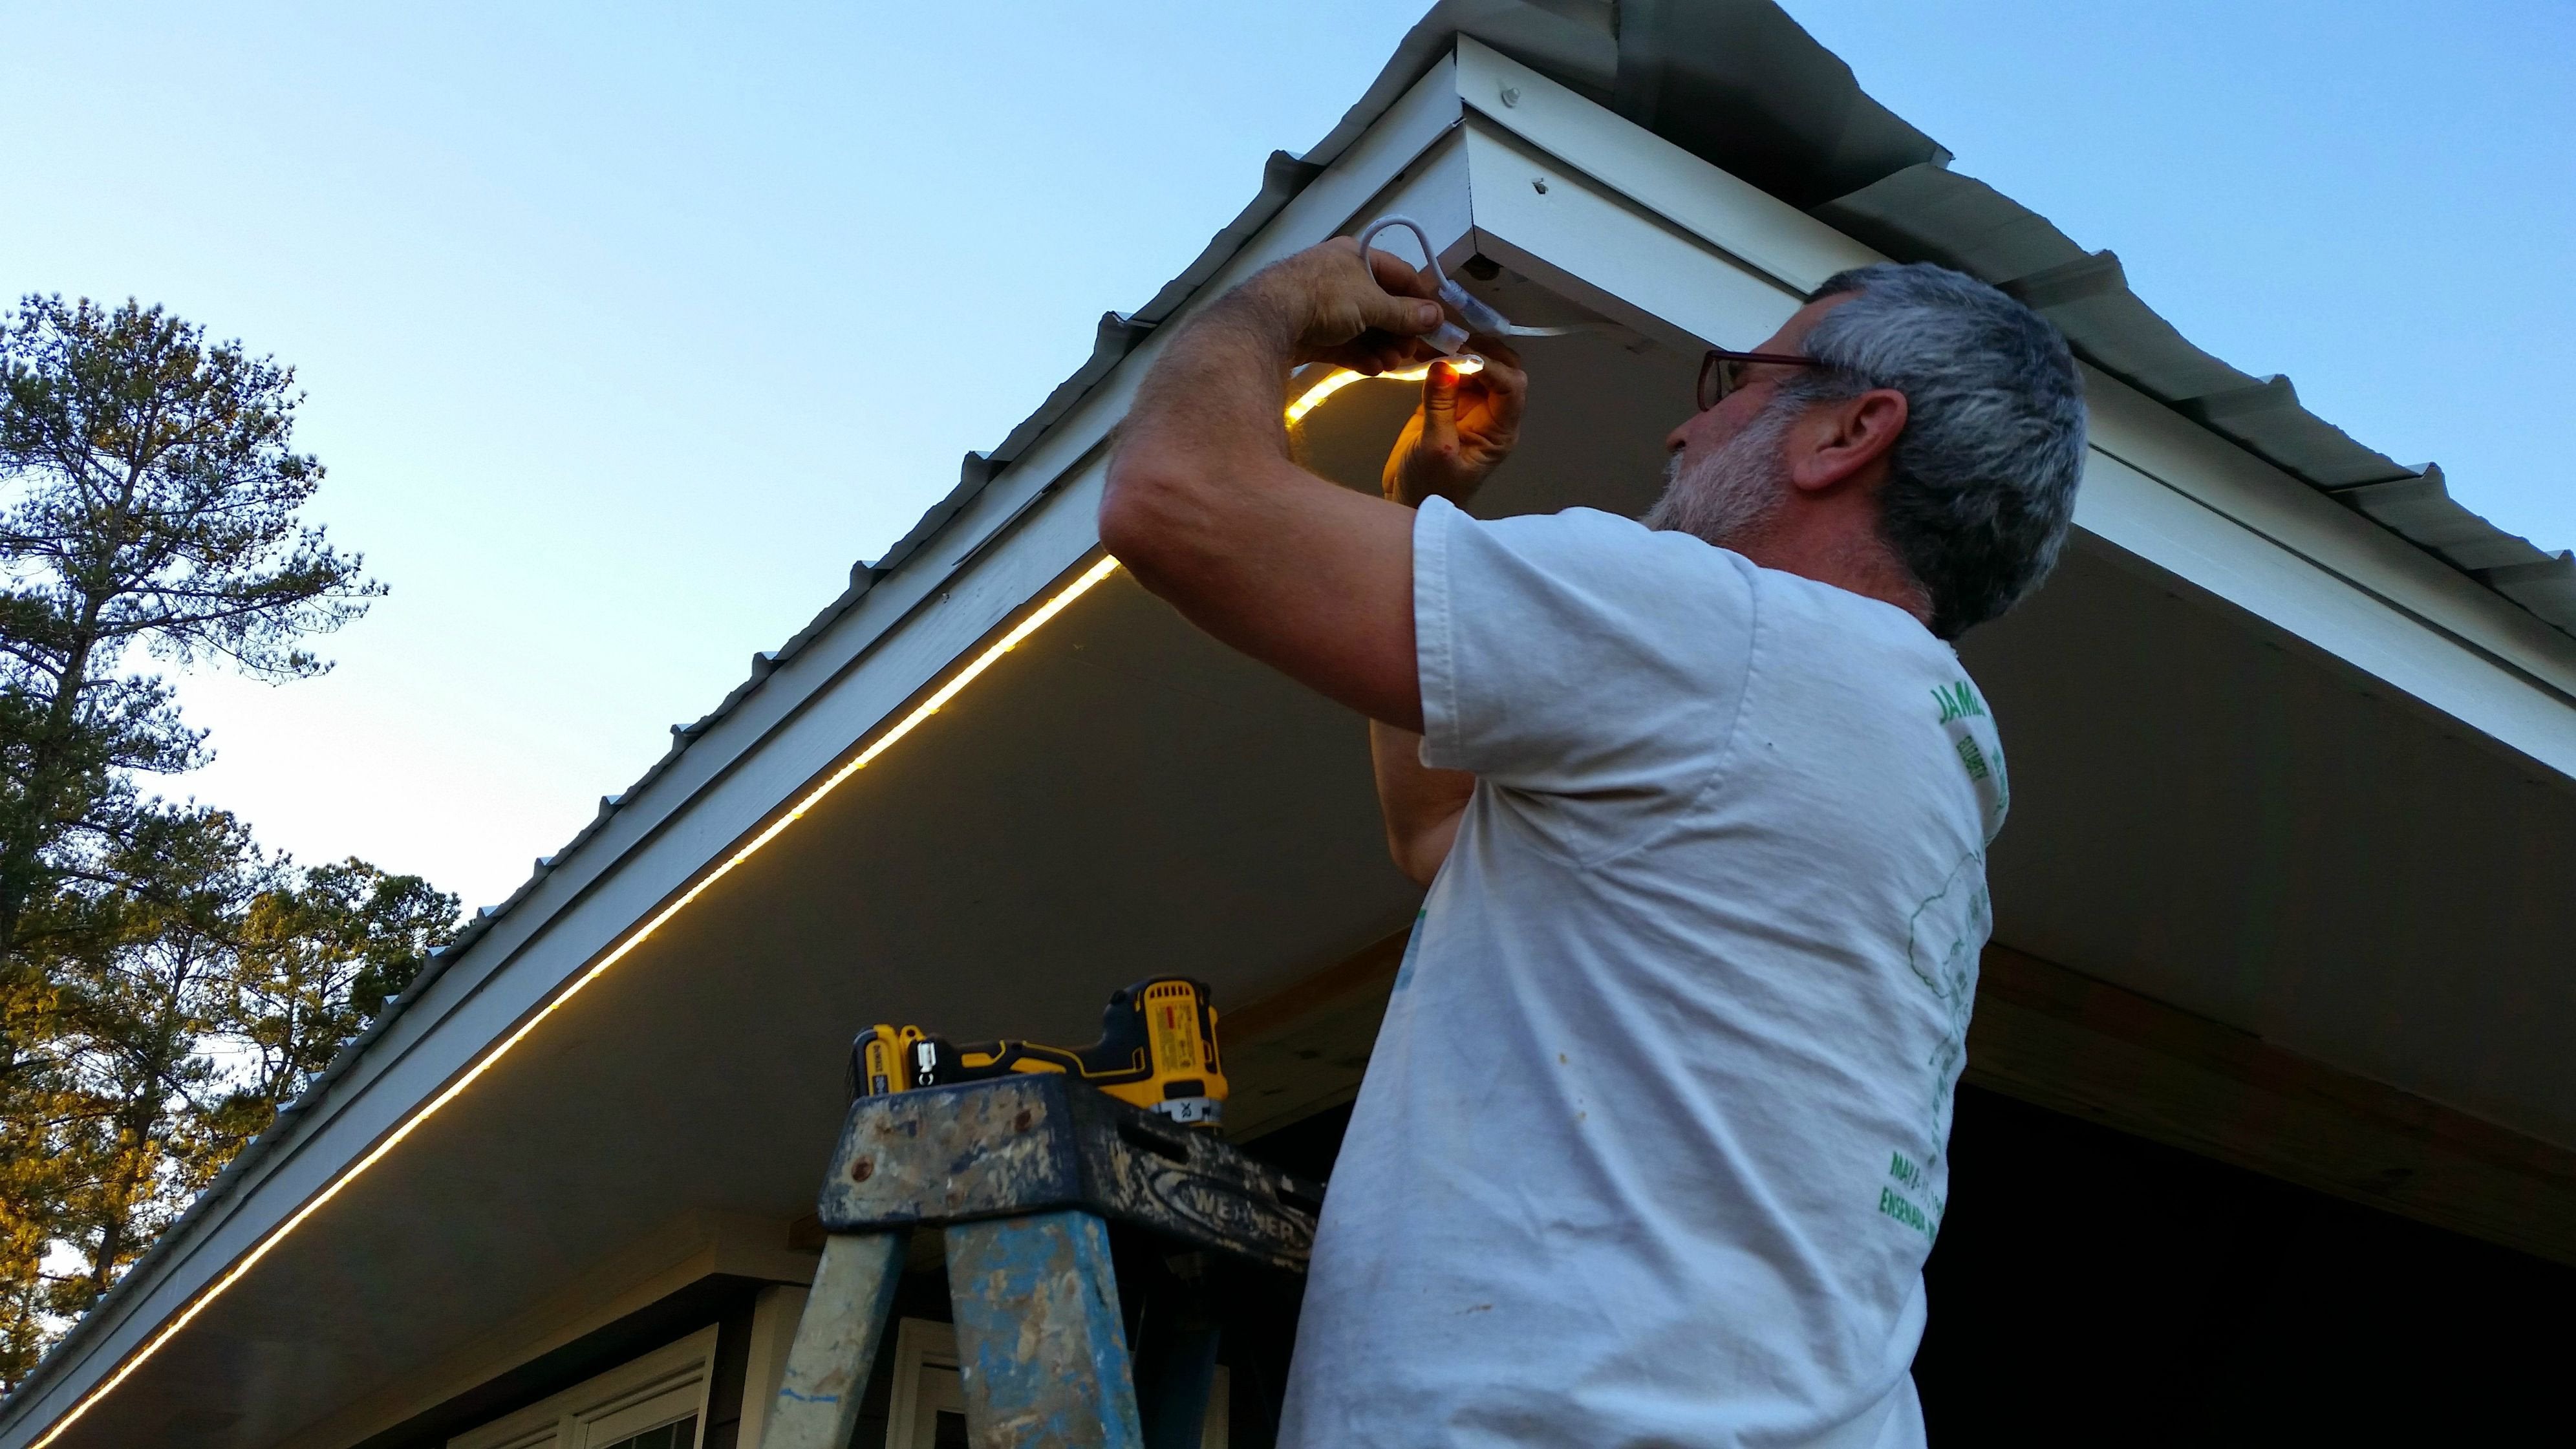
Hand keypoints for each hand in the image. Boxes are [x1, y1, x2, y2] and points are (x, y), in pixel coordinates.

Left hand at [1238, 238, 1447, 374]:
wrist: (1268, 318)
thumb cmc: (1325, 298)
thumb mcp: (1372, 304)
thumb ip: (1405, 314)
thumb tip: (1436, 316)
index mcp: (1357, 256)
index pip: (1400, 275)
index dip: (1420, 300)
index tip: (1435, 325)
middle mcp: (1342, 277)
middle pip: (1382, 305)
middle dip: (1399, 331)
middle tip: (1410, 353)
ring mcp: (1325, 305)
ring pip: (1364, 328)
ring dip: (1382, 347)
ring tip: (1390, 365)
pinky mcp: (1312, 332)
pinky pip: (1344, 343)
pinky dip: (1360, 355)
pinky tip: (1372, 368)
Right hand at [1383, 340, 1525, 506]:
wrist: (1409, 505)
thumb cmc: (1429, 489)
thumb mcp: (1435, 449)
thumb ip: (1440, 405)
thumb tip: (1444, 364)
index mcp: (1500, 431)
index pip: (1511, 387)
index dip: (1492, 366)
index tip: (1463, 355)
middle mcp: (1491, 414)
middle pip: (1503, 369)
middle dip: (1482, 350)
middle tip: (1450, 341)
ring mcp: (1471, 407)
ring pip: (1478, 366)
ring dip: (1460, 350)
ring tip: (1432, 341)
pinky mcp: (1448, 403)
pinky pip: (1452, 373)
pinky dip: (1441, 359)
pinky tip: (1422, 351)